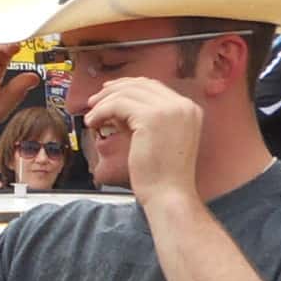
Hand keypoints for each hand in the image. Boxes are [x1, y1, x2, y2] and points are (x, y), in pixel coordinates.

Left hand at [82, 77, 203, 205]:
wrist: (169, 195)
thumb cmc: (162, 176)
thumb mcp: (157, 139)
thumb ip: (143, 119)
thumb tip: (117, 106)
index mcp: (189, 109)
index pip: (154, 87)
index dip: (128, 87)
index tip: (108, 93)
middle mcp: (183, 105)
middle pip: (141, 85)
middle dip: (114, 90)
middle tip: (94, 101)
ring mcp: (169, 109)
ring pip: (127, 93)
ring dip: (104, 102)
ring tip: (91, 117)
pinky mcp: (152, 118)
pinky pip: (118, 105)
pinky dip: (101, 111)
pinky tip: (92, 123)